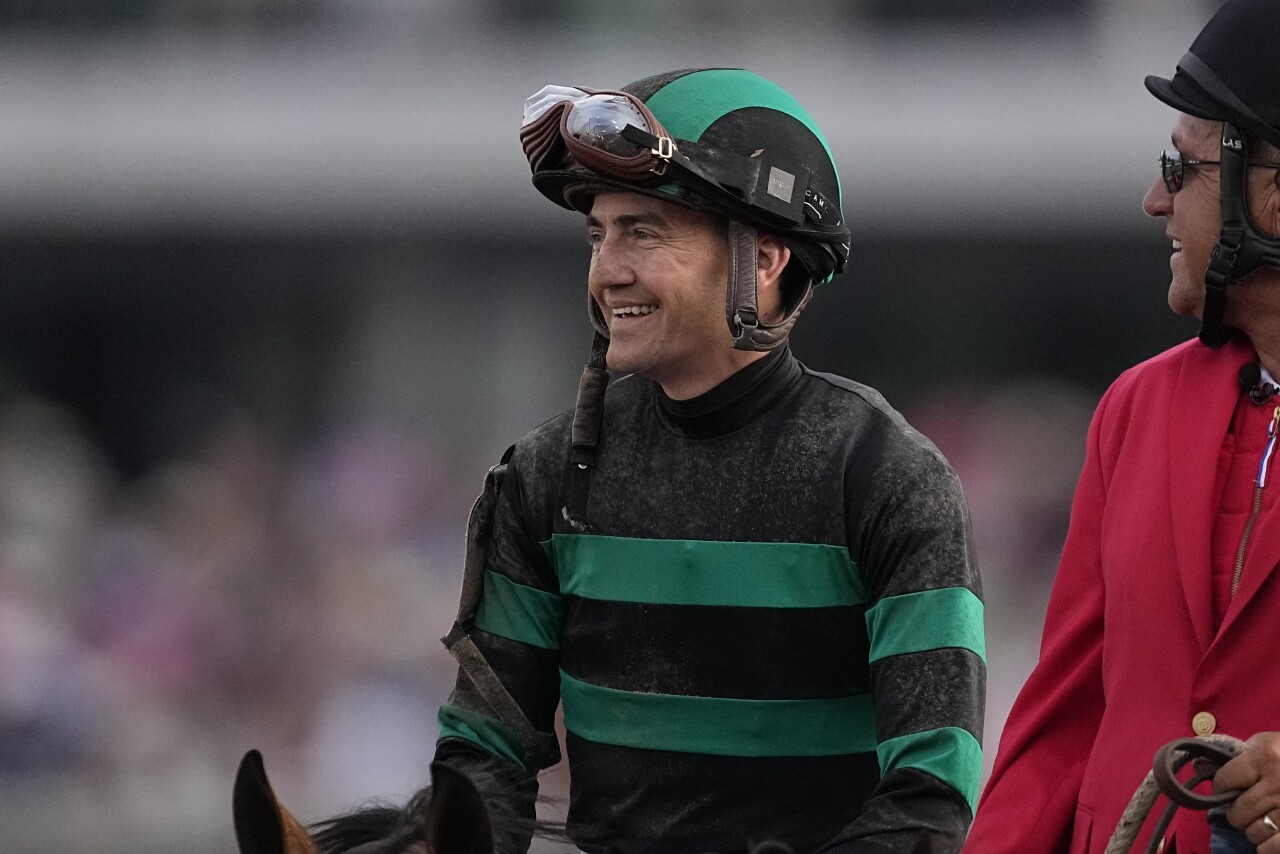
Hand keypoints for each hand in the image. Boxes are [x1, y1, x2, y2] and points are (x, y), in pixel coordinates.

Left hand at [1216, 732, 1279, 851]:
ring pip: (1255, 831)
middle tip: (1245, 809)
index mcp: (1266, 757)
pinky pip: (1273, 847)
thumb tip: (1198, 766)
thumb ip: (1238, 754)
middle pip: (1239, 810)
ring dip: (1253, 830)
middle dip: (1237, 813)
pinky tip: (1268, 840)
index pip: (1226, 780)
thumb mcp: (1267, 744)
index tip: (1227, 790)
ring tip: (1262, 820)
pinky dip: (1266, 848)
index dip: (1222, 788)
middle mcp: (1278, 782)